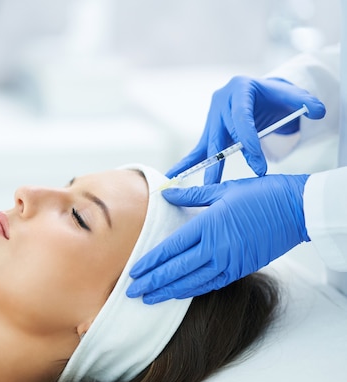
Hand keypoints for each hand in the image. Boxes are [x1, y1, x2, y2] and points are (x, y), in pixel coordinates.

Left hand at [127, 174, 309, 303]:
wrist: (298, 209)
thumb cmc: (261, 195)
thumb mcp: (223, 190)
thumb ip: (191, 195)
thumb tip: (165, 194)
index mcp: (208, 225)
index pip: (171, 248)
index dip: (150, 262)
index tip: (133, 272)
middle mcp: (216, 247)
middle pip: (176, 270)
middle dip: (152, 282)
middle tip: (131, 292)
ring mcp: (230, 261)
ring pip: (192, 282)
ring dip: (168, 291)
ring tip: (149, 298)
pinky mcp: (241, 268)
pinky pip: (211, 283)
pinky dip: (192, 290)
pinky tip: (178, 293)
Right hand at [167, 76, 324, 183]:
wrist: (259, 93)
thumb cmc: (275, 96)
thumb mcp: (291, 95)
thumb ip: (305, 102)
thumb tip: (316, 112)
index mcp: (239, 90)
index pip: (242, 119)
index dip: (248, 143)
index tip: (258, 165)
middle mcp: (221, 101)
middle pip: (222, 135)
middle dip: (226, 162)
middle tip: (228, 185)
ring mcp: (212, 116)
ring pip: (208, 145)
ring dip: (203, 167)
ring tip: (196, 186)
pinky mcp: (209, 130)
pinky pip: (198, 149)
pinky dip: (187, 164)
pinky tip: (171, 178)